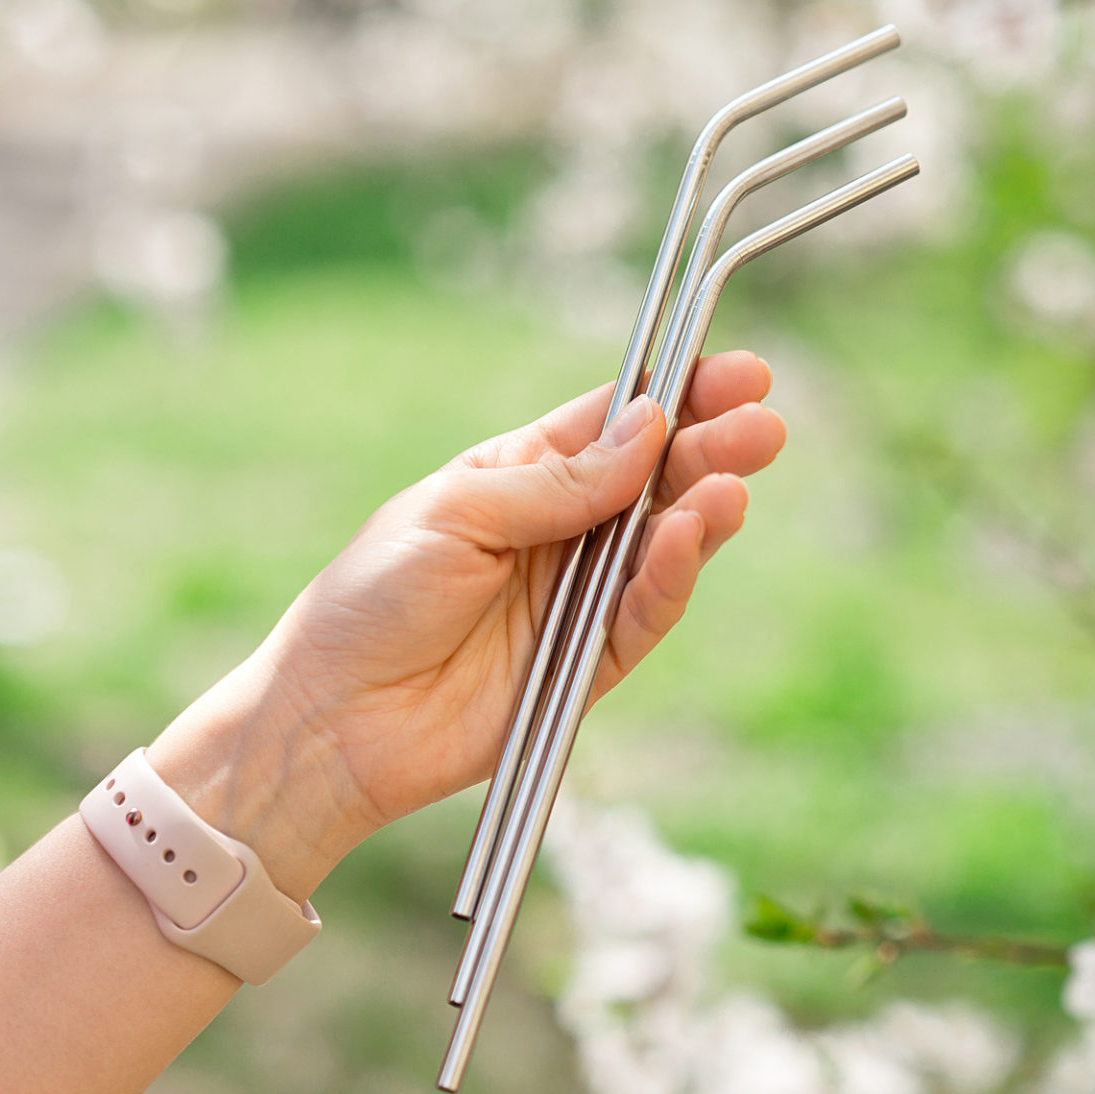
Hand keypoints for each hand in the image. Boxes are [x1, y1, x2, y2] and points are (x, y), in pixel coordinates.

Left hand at [150, 352, 785, 898]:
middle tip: (762, 423)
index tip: (737, 373)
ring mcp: (579, 598)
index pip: (616, 425)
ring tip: (734, 481)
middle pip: (657, 479)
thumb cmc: (369, 601)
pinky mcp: (590, 665)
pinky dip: (672, 578)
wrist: (331, 720)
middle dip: (712, 447)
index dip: (678, 395)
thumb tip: (647, 428)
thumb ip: (555, 481)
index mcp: (521, 475)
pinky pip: (646, 616)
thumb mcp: (456, 513)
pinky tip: (691, 537)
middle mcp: (561, 531)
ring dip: (704, 511)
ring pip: (665, 546)